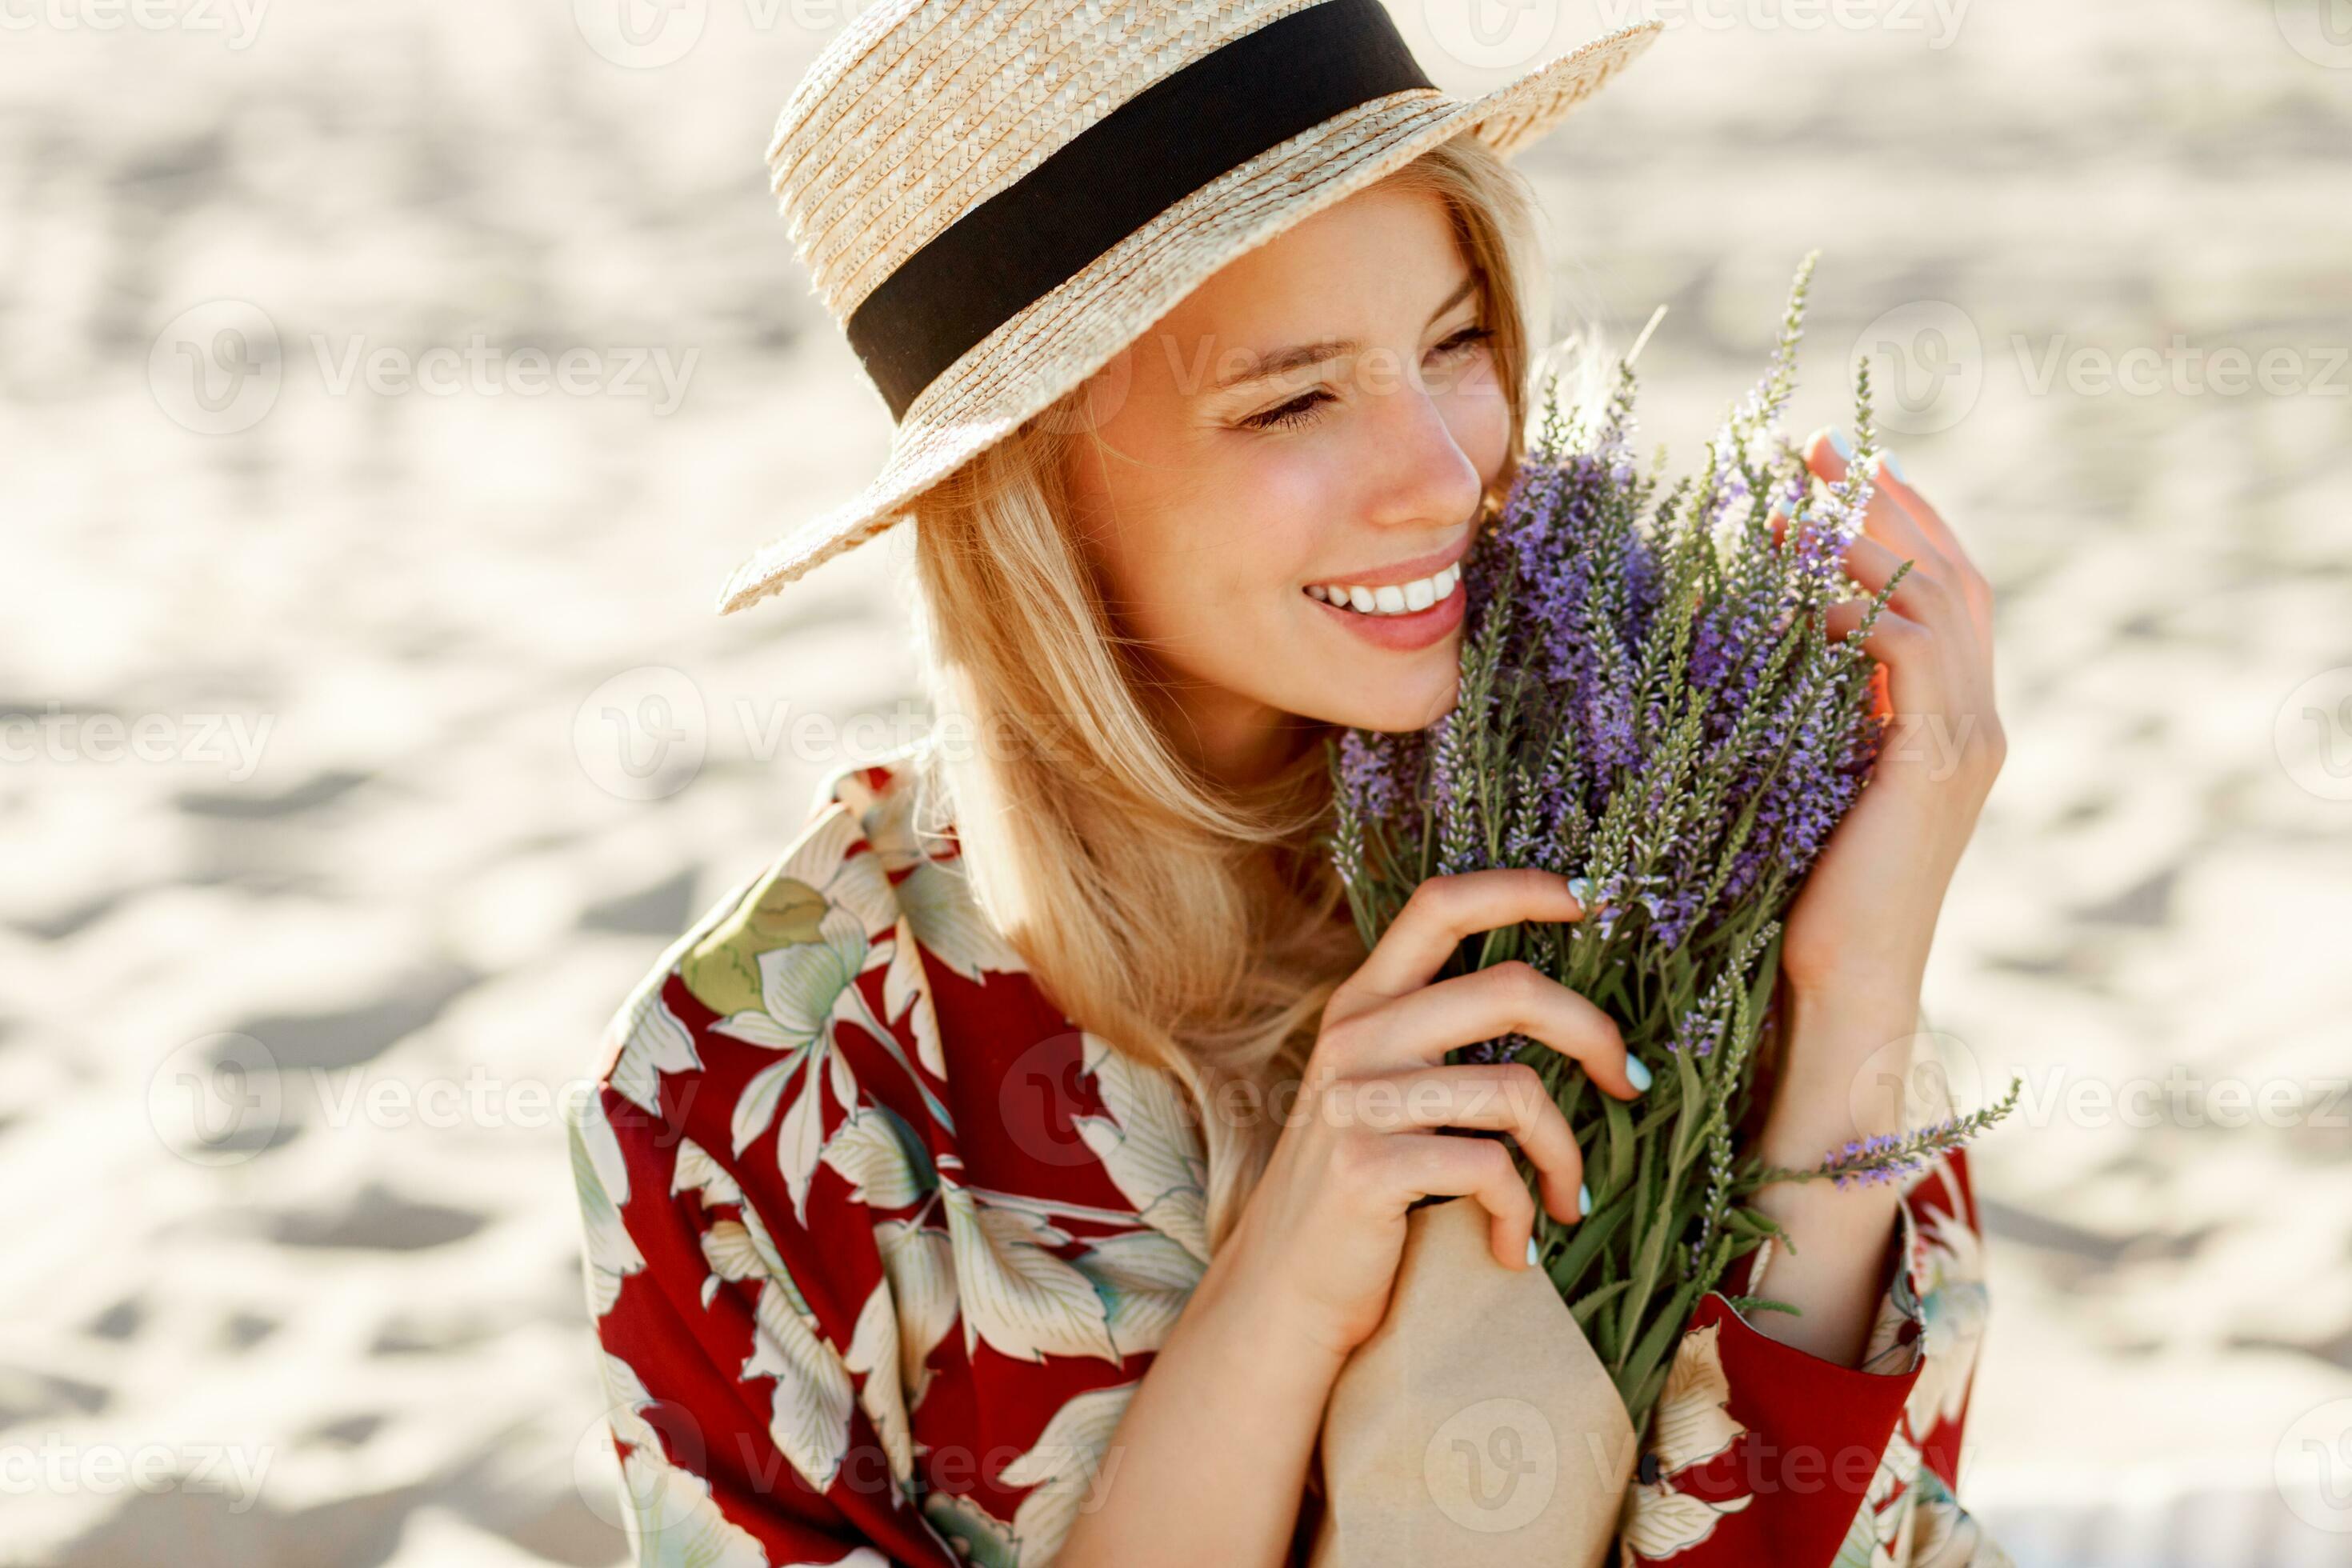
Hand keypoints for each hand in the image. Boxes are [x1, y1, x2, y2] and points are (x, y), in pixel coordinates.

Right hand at [1196, 869, 1648, 1362]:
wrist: (1281, 1294)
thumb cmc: (1357, 1199)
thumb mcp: (1381, 1098)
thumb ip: (1437, 1045)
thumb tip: (1563, 1020)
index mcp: (1364, 1004)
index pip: (1439, 904)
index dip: (1518, 889)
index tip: (1587, 900)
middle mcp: (1357, 1035)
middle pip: (1510, 988)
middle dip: (1594, 1032)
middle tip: (1630, 1081)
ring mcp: (1357, 1098)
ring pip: (1516, 1091)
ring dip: (1566, 1156)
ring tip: (1568, 1200)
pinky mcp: (1369, 1165)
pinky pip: (1491, 1170)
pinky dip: (1523, 1215)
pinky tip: (1516, 1248)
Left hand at [1776, 433, 2003, 1026]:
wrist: (1837, 981)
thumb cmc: (1802, 892)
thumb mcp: (1808, 776)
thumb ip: (1813, 710)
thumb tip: (1757, 638)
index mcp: (1950, 721)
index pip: (1944, 590)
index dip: (1897, 519)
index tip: (1832, 468)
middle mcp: (1976, 721)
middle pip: (1953, 574)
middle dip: (1885, 501)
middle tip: (1813, 446)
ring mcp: (1968, 741)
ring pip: (1937, 601)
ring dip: (1866, 541)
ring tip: (1796, 503)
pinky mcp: (1938, 764)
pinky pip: (1911, 655)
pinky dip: (1860, 612)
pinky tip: (1800, 596)